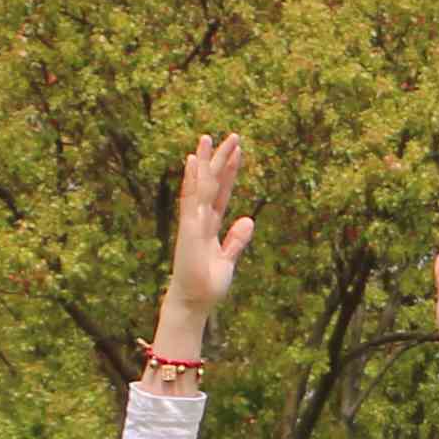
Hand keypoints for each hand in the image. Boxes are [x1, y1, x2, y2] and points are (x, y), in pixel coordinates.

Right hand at [149, 134, 254, 374]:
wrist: (193, 303)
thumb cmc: (207, 285)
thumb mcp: (228, 260)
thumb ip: (237, 240)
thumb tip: (249, 220)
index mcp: (210, 226)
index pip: (221, 193)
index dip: (230, 173)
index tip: (238, 152)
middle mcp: (200, 219)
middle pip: (211, 183)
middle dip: (221, 160)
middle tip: (232, 135)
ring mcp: (193, 222)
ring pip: (200, 186)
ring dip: (205, 162)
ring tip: (208, 137)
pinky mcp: (189, 229)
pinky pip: (192, 200)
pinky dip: (193, 180)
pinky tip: (194, 161)